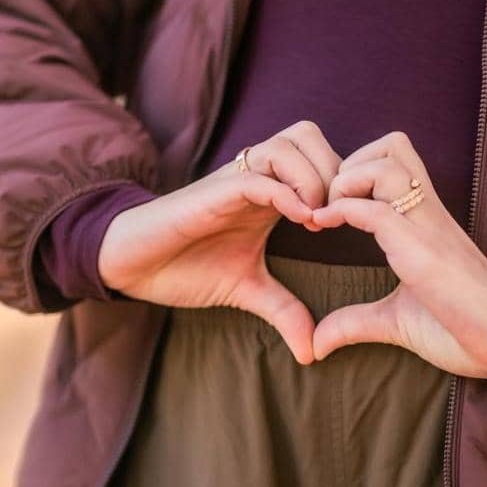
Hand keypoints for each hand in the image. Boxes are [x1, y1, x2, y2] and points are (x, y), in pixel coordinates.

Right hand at [97, 120, 341, 363]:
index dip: (343, 181)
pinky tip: (302, 220)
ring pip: (288, 143)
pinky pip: (258, 175)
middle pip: (309, 135)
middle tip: (340, 214)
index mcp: (270, 192)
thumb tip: (312, 351)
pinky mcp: (215, 191)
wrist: (133, 265)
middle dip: (335, 169)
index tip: (353, 222)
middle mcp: (255, 176)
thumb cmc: (185, 267)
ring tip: (318, 219)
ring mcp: (235, 180)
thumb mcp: (247, 290)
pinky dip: (287, 192)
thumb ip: (284, 310)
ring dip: (314, 176)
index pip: (319, 156)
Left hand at [308, 131, 486, 378]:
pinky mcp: (422, 252)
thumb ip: (356, 322)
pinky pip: (378, 210)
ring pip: (386, 165)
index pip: (396, 159)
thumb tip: (318, 342)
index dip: (356, 171)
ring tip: (329, 212)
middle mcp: (428, 214)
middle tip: (329, 202)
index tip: (328, 207)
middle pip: (393, 145)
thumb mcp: (396, 321)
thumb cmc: (461, 331)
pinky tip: (325, 225)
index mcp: (426, 221)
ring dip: (347, 180)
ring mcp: (427, 228)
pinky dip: (343, 209)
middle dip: (351, 163)